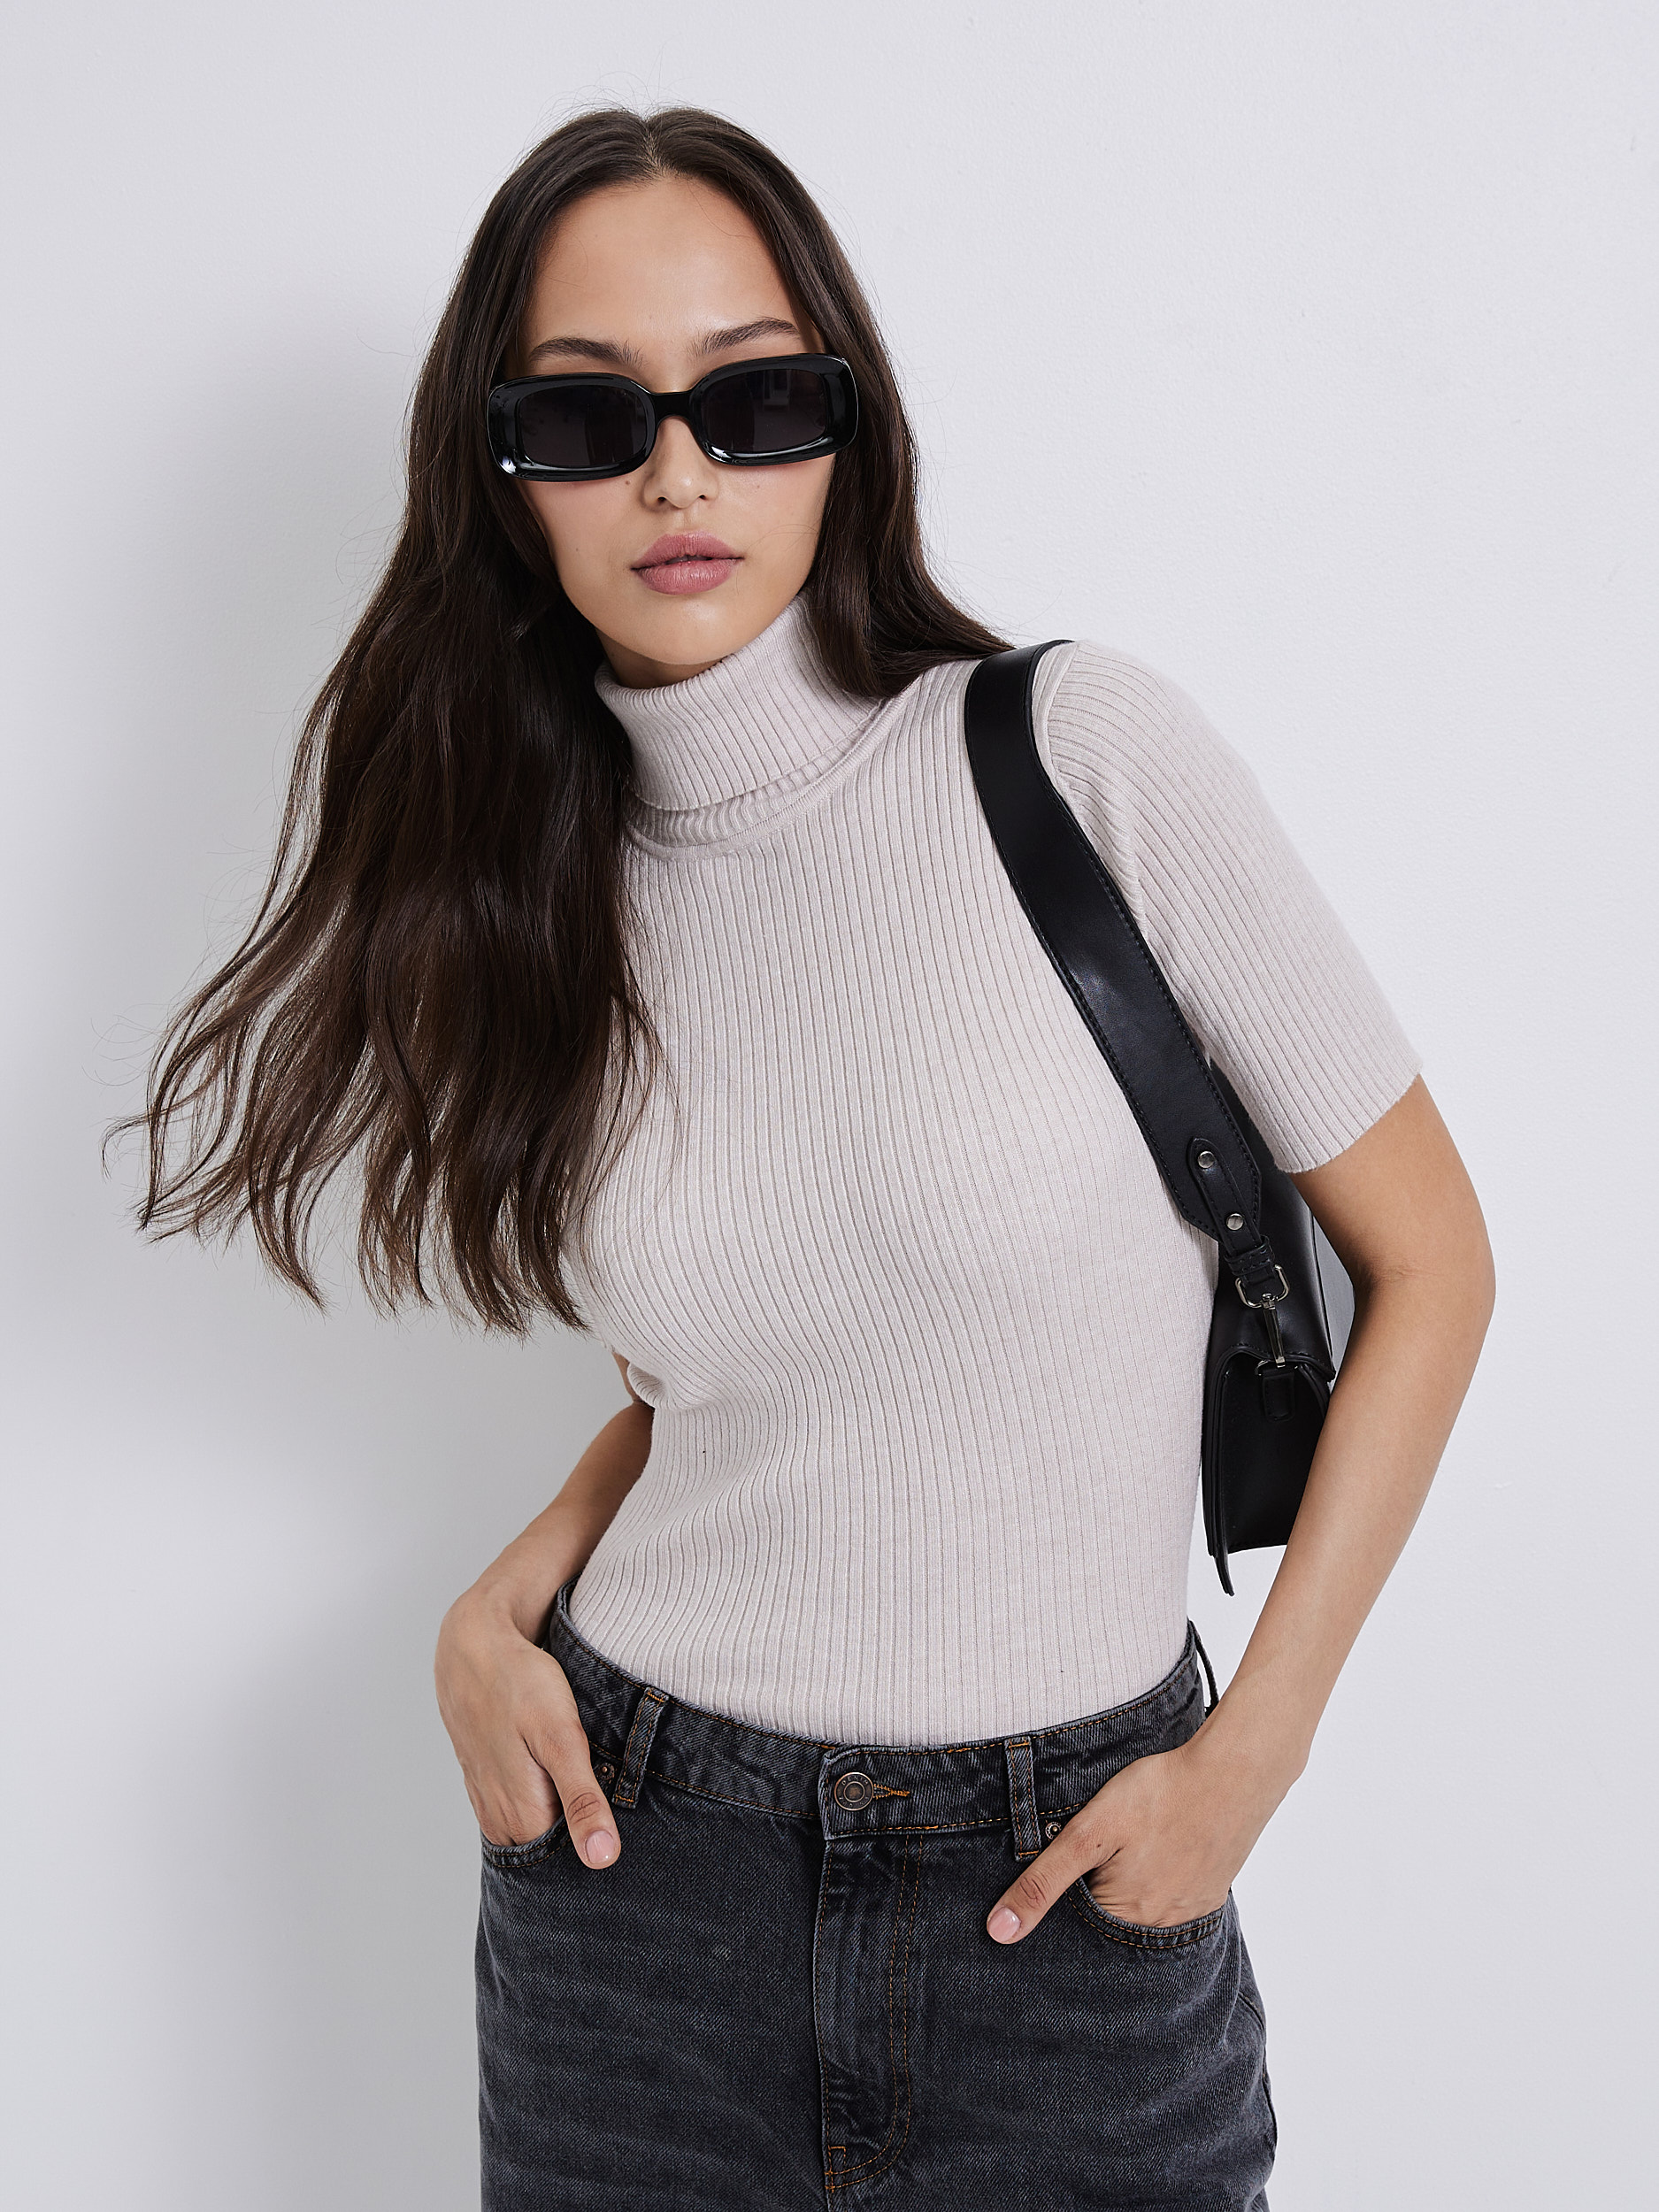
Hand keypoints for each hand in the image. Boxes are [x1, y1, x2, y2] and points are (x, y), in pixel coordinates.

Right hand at [435, 1586, 619, 1868]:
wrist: (472, 1644)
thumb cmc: (520, 1684)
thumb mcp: (562, 1738)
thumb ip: (582, 1800)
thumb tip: (602, 1859)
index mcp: (521, 1819)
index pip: (572, 1865)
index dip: (602, 1847)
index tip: (630, 1831)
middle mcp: (500, 1820)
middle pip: (554, 1849)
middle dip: (585, 1833)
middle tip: (616, 1800)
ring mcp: (488, 1801)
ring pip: (537, 1829)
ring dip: (565, 1816)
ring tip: (594, 1785)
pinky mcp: (485, 1781)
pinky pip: (521, 1808)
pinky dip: (546, 1799)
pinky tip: (562, 1775)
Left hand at [984, 1725, 1281, 1943]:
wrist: (1233, 1773)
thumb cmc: (1159, 1794)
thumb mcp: (1089, 1832)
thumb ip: (1043, 1882)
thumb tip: (998, 1932)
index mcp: (1124, 1917)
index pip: (1074, 1932)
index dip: (1060, 1902)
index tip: (1063, 1870)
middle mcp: (1159, 1928)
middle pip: (1108, 1924)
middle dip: (1094, 1894)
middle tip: (1099, 1852)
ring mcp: (1189, 1912)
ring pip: (1140, 1913)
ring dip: (1126, 1888)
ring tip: (1128, 1849)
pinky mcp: (1209, 1894)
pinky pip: (1171, 1902)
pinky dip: (1157, 1882)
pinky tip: (1155, 1852)